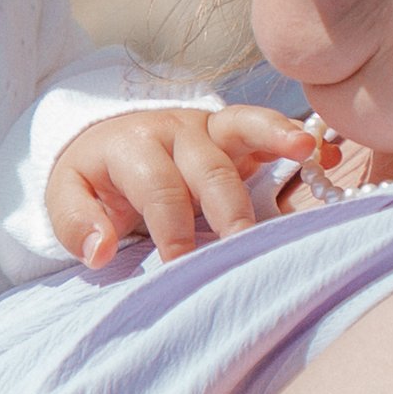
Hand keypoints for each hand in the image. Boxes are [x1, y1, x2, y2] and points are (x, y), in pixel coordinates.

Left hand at [46, 104, 313, 267]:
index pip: (157, 187)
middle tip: (243, 248)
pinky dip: (295, 136)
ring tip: (304, 151)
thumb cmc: (93, 179)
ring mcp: (209, 127)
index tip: (182, 266)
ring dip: (274, 139)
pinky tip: (325, 152)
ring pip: (243, 129)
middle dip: (227, 209)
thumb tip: (98, 251)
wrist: (104, 139)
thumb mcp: (66, 197)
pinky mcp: (235, 133)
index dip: (171, 227)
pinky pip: (267, 127)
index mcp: (131, 146)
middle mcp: (174, 130)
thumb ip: (76, 223)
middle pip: (207, 167)